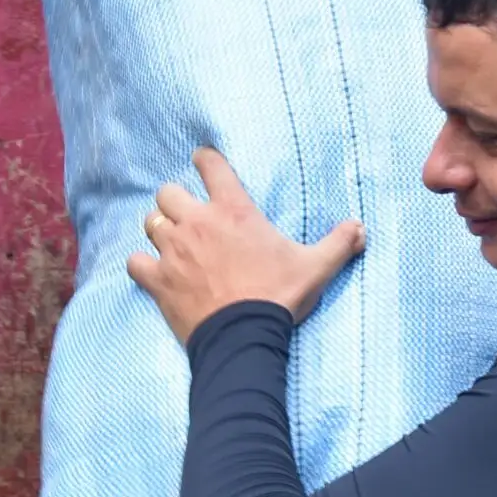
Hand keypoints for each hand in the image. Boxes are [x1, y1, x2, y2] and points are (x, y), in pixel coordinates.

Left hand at [128, 147, 364, 344]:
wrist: (244, 336)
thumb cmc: (278, 297)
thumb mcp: (315, 268)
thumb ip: (338, 244)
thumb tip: (361, 228)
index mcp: (233, 211)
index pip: (211, 166)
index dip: (204, 159)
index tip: (202, 161)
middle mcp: (197, 223)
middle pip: (168, 193)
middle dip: (175, 200)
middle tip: (187, 215)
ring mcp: (173, 251)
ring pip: (150, 223)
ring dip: (159, 229)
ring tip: (170, 241)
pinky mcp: (157, 280)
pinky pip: (135, 262)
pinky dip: (141, 264)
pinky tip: (150, 271)